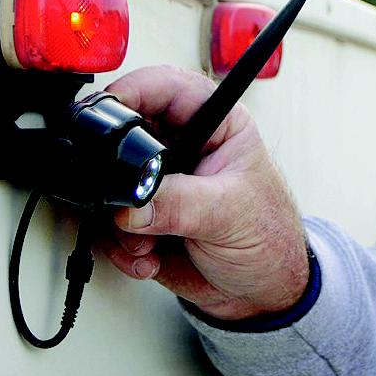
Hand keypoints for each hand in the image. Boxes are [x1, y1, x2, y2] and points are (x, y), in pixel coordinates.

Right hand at [103, 65, 308, 320]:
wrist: (260, 288)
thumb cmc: (268, 237)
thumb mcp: (230, 212)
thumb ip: (180, 204)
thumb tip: (131, 203)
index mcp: (215, 126)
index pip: (168, 87)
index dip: (133, 89)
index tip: (107, 111)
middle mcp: (183, 148)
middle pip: (127, 131)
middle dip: (114, 166)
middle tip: (126, 198)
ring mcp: (160, 181)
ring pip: (110, 179)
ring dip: (119, 220)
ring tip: (149, 242)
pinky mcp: (145, 214)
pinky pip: (111, 221)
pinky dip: (121, 245)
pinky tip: (149, 257)